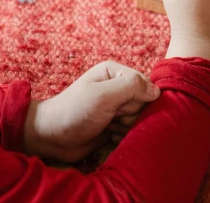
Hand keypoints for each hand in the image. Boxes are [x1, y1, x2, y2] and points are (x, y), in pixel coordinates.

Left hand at [23, 61, 160, 161]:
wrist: (52, 137)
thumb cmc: (75, 111)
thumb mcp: (103, 95)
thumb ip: (132, 87)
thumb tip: (157, 91)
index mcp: (115, 72)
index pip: (145, 84)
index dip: (137, 99)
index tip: (119, 105)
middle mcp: (117, 87)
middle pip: (143, 103)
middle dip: (129, 114)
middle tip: (110, 116)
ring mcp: (116, 106)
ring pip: (139, 118)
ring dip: (125, 126)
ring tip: (107, 126)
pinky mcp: (114, 124)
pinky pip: (131, 130)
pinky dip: (122, 135)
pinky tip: (108, 135)